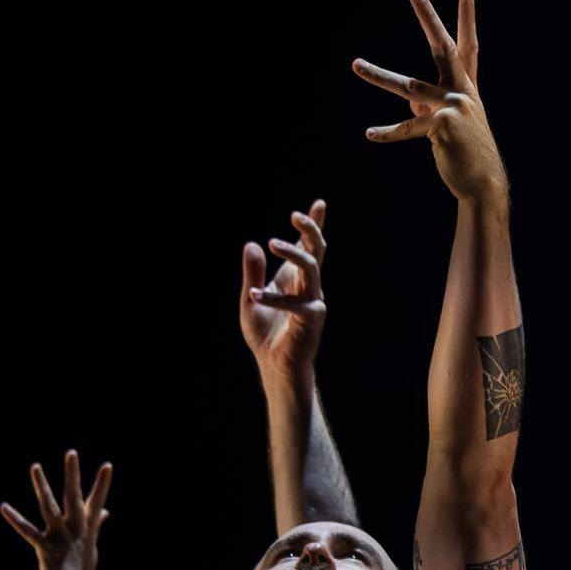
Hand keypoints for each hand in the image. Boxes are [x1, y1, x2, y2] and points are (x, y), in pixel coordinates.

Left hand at [0, 451, 111, 569]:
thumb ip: (96, 525)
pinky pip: (29, 532)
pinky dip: (16, 520)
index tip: (108, 465)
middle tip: (71, 453)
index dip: (102, 484)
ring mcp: (61, 539)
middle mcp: (76, 531)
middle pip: (74, 497)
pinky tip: (4, 507)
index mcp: (87, 529)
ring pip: (50, 508)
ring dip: (43, 486)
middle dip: (73, 474)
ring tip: (35, 467)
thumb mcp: (91, 546)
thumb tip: (105, 511)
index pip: (97, 501)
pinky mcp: (46, 550)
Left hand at [239, 200, 329, 382]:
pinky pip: (296, 303)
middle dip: (310, 230)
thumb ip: (252, 273)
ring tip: (271, 242)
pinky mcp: (311, 320)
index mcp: (295, 279)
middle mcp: (308, 287)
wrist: (274, 365)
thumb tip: (251, 244)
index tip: (320, 204)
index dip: (315, 226)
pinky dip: (274, 298)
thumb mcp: (250, 298)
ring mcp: (313, 302)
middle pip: (317, 251)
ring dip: (294, 253)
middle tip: (295, 215)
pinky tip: (254, 295)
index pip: (309, 248)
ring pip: (312, 268)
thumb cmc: (265, 334)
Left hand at [354, 0, 507, 205]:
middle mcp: (462, 91)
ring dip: (379, 76)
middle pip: (442, 47)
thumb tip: (411, 102)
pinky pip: (406, 127)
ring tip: (356, 65)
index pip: (467, 47)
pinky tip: (370, 134)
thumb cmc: (466, 154)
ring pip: (408, 87)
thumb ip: (429, 106)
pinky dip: (387, 133)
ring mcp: (453, 107)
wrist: (482, 183)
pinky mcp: (440, 126)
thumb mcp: (449, 123)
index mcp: (467, 87)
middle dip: (428, 17)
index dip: (466, 20)